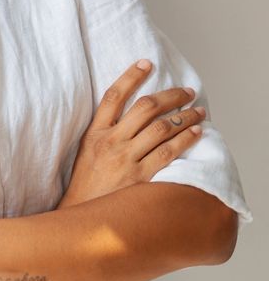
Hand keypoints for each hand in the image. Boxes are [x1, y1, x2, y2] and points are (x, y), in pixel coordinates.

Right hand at [58, 59, 205, 208]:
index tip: (147, 62)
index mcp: (95, 133)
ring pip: (161, 128)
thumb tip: (132, 113)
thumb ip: (106, 132)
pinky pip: (168, 153)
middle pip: (145, 107)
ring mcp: (126, 159)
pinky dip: (185, 140)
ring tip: (199, 111)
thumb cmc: (87, 184)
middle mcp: (111, 142)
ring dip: (185, 116)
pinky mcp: (140, 178)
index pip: (114, 95)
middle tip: (187, 91)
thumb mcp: (87, 152)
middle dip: (170, 95)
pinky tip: (197, 133)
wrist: (82, 218)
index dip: (131, 75)